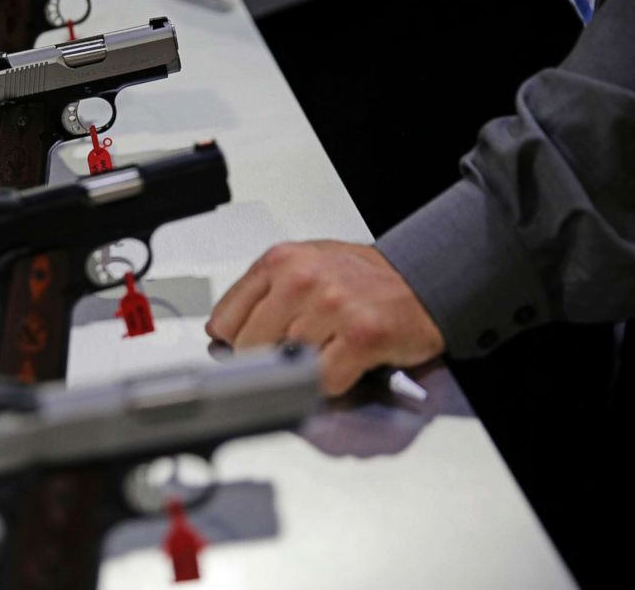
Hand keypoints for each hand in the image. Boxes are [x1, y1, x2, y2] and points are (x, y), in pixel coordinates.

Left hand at [205, 241, 444, 395]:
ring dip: (303, 371)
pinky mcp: (361, 335)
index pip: (224, 320)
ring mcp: (332, 306)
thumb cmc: (363, 277)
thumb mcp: (304, 266)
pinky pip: (322, 380)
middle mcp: (302, 279)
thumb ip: (262, 294)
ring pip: (285, 365)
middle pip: (249, 347)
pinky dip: (329, 385)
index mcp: (281, 261)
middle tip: (290, 358)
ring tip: (325, 353)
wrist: (425, 278)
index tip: (243, 354)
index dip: (234, 343)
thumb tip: (220, 335)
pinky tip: (342, 367)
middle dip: (267, 361)